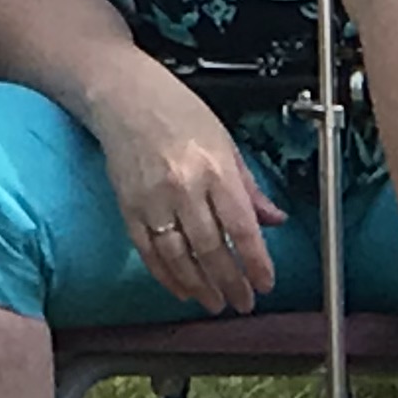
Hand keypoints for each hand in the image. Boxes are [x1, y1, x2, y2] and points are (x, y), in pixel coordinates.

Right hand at [90, 67, 284, 314]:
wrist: (124, 95)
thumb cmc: (176, 110)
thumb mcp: (225, 141)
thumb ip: (248, 186)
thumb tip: (273, 218)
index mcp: (214, 169)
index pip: (241, 228)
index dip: (256, 262)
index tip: (266, 282)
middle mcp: (184, 187)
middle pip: (212, 249)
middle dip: (231, 283)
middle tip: (243, 302)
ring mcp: (153, 200)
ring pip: (179, 257)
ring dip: (200, 286)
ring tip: (215, 302)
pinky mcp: (128, 207)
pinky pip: (149, 251)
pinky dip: (166, 275)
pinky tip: (181, 288)